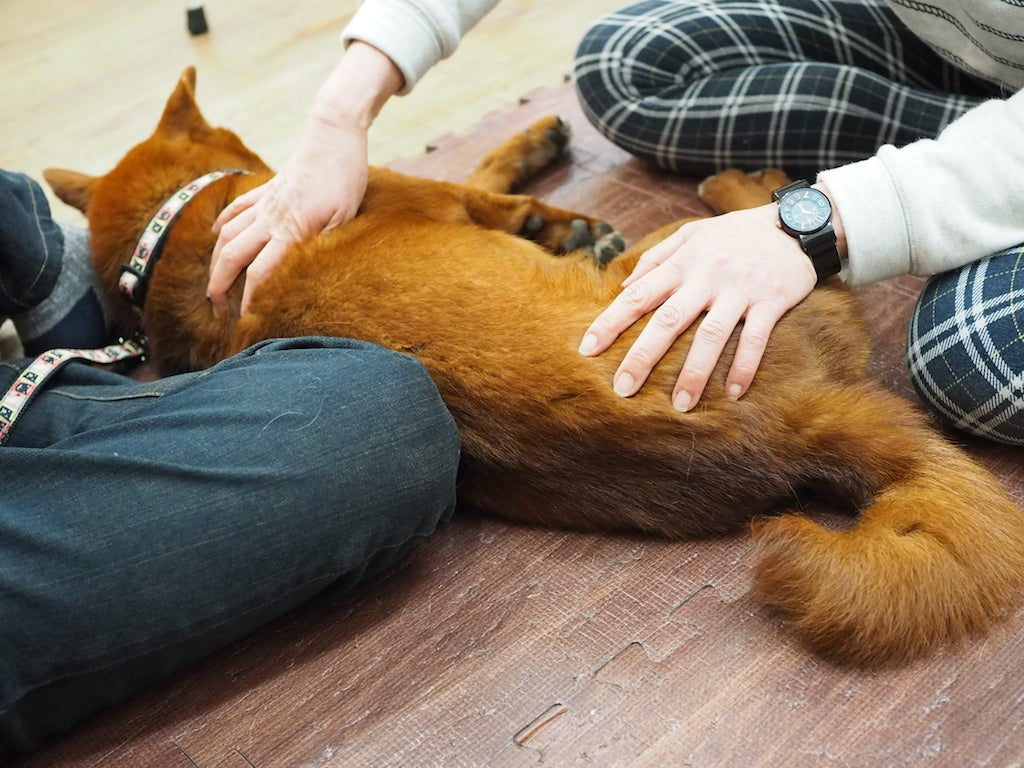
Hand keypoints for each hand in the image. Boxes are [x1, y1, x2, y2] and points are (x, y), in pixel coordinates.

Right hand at [206, 41, 404, 316]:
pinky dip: (222, 226)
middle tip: (216, 311)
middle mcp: (269, 218)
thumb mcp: (344, 218)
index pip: (260, 273)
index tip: (245, 321)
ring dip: (215, 262)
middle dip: (219, 287)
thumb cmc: (345, 177)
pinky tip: (216, 237)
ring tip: (213, 284)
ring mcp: (264, 202)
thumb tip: (305, 274)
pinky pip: (236, 210)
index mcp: (290, 230)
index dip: (249, 300)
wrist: (334, 133)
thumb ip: (322, 246)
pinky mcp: (266, 189)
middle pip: (232, 257)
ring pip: (227, 236)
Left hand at [578, 203, 817, 409]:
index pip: (638, 295)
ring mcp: (739, 290)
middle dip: (642, 357)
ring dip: (694, 373)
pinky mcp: (771, 302)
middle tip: (623, 389)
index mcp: (683, 263)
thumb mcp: (693, 233)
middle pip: (668, 321)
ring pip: (711, 336)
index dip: (610, 322)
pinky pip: (755, 339)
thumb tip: (624, 286)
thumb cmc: (737, 233)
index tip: (588, 349)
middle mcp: (707, 277)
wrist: (797, 222)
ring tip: (679, 405)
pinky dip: (744, 367)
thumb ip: (657, 257)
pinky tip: (733, 394)